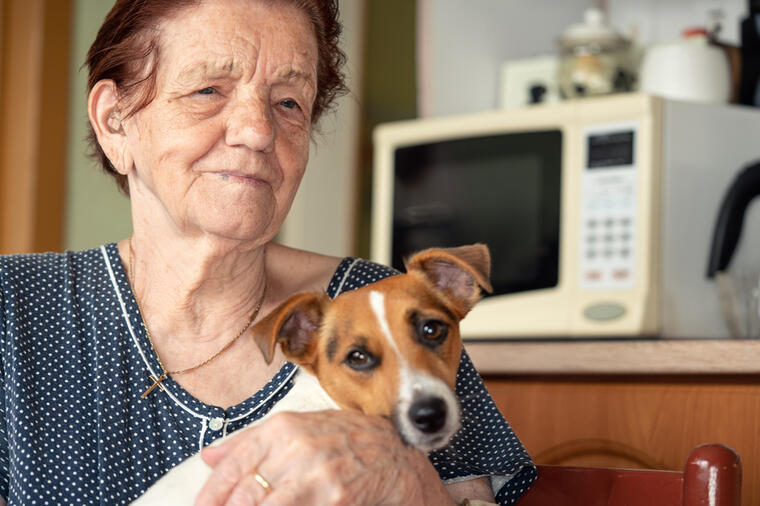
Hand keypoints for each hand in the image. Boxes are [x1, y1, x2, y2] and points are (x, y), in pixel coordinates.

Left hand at [194, 410, 455, 505]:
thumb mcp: (299, 429)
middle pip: (244, 492)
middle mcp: (295, 446)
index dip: (211, 493)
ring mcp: (315, 473)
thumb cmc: (345, 441)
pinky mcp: (333, 497)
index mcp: (283, 427)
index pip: (233, 464)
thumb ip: (251, 442)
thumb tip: (208, 457)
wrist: (394, 456)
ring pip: (264, 504)